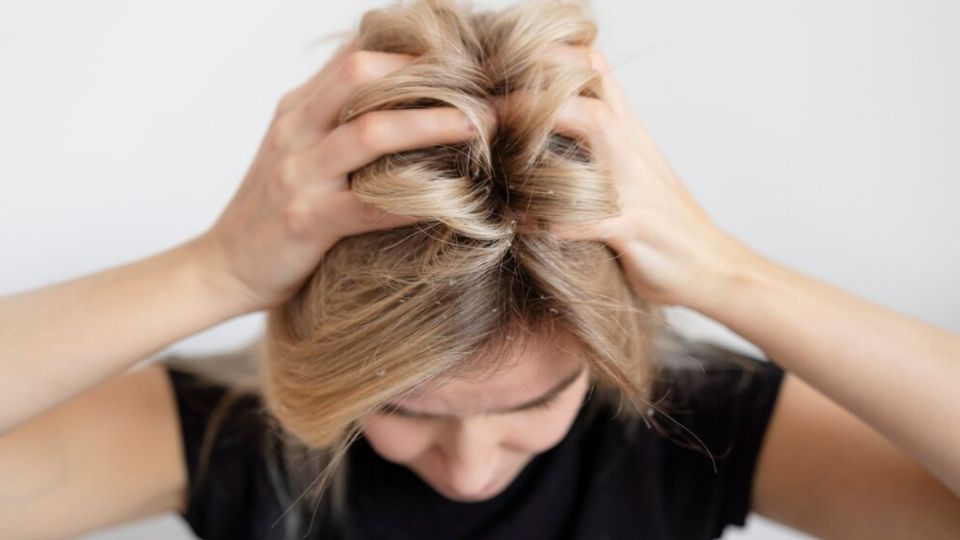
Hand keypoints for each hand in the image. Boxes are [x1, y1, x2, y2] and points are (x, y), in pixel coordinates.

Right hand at [194, 37, 480, 312]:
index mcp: (298, 107)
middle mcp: (296, 130)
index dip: (412, 47)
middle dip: (428, 74)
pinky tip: (459, 200)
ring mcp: (299, 174)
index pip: (355, 53)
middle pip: (360, 74)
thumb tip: (401, 97)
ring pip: (370, 132)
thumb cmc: (273, 209)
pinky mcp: (306, 220)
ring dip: (432, 123)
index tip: (465, 56)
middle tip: (484, 89)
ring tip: (480, 125)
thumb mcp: (299, 148)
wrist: (223, 267)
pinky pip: (372, 205)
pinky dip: (419, 198)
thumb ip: (340, 120)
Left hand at [525, 45, 757, 307]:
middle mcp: (632, 149)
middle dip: (535, 92)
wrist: (714, 268)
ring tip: (499, 152)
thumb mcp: (631, 175)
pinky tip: (519, 225)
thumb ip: (594, 152)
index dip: (550, 60)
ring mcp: (635, 186)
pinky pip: (588, 216)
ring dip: (543, 134)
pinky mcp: (635, 227)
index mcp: (627, 134)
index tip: (501, 75)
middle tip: (486, 111)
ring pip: (597, 130)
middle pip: (589, 90)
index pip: (594, 70)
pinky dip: (551, 220)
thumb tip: (537, 142)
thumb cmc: (663, 226)